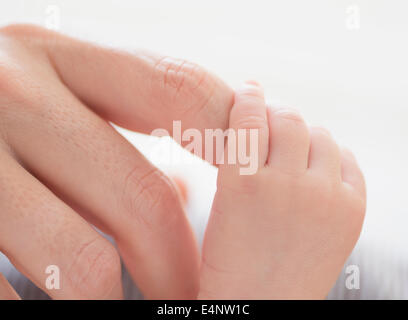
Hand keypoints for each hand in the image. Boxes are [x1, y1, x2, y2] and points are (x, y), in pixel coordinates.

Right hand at [0, 24, 232, 298]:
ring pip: (85, 256)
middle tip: (193, 291)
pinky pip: (12, 289)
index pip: (181, 92)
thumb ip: (125, 108)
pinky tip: (69, 305)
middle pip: (144, 196)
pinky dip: (49, 307)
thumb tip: (198, 162)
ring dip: (121, 297)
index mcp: (61, 54)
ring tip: (134, 305)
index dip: (231, 139)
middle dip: (178, 259)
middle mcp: (14, 91)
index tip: (256, 184)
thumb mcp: (57, 84)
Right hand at [199, 82, 365, 298]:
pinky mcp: (351, 211)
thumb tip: (260, 115)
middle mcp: (287, 185)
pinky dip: (330, 157)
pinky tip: (315, 171)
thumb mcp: (222, 202)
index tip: (249, 90)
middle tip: (271, 122)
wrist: (263, 302)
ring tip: (292, 153)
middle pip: (290, 119)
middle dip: (277, 115)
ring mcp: (324, 198)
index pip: (250, 115)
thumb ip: (240, 158)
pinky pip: (347, 159)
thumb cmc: (231, 257)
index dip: (248, 96)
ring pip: (320, 135)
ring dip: (303, 137)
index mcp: (243, 183)